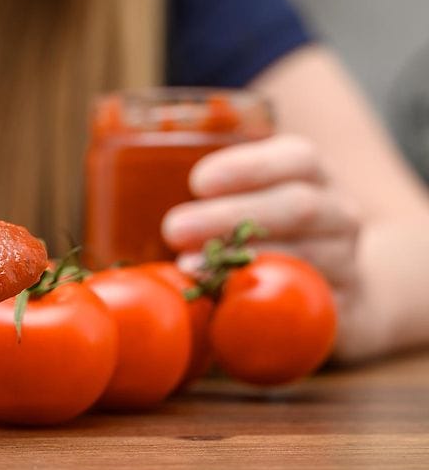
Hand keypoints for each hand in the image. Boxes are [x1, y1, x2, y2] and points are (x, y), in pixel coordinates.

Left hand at [162, 135, 366, 348]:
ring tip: (187, 269)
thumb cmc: (272, 233)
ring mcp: (346, 264)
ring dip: (241, 263)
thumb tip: (122, 196)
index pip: (296, 157)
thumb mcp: (252, 199)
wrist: (345, 290)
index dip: (247, 166)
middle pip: (297, 207)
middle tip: (173, 227)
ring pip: (304, 259)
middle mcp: (338, 214)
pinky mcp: (343, 312)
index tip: (197, 181)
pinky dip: (261, 304)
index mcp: (312, 175)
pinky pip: (308, 308)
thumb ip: (207, 194)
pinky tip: (220, 304)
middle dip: (230, 216)